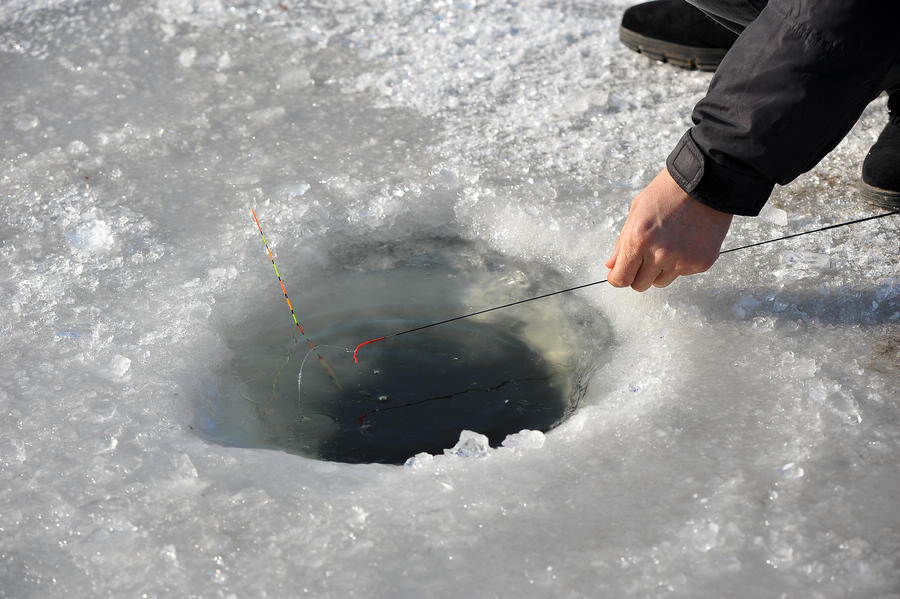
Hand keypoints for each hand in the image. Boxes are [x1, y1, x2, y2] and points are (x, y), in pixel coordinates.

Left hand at [605, 168, 732, 290]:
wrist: (707, 181)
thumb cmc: (667, 192)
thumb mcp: (636, 212)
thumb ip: (622, 243)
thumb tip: (612, 266)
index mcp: (639, 240)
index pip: (621, 279)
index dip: (618, 277)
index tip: (620, 273)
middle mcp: (660, 254)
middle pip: (640, 285)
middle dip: (638, 274)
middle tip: (645, 256)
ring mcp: (683, 260)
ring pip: (661, 282)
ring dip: (659, 270)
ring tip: (668, 244)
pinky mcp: (702, 263)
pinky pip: (683, 273)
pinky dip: (681, 262)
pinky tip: (686, 240)